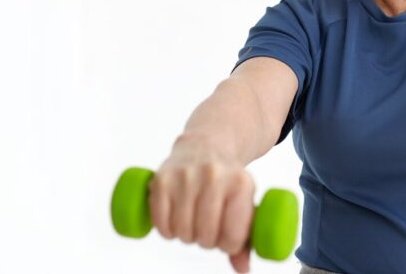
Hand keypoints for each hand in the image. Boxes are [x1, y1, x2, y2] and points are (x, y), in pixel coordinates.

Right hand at [149, 134, 255, 272]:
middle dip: (207, 241)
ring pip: (182, 231)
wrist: (206, 145)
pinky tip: (175, 222)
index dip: (229, 245)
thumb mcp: (244, 201)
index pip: (233, 234)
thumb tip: (243, 270)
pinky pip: (160, 222)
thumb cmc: (228, 181)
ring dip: (186, 236)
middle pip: (206, 235)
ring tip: (193, 224)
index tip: (227, 240)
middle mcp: (215, 177)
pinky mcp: (161, 179)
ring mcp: (186, 177)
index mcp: (241, 183)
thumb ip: (246, 237)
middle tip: (208, 232)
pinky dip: (166, 230)